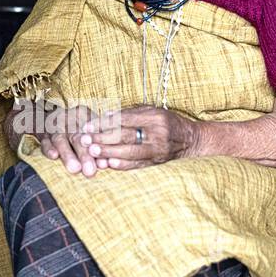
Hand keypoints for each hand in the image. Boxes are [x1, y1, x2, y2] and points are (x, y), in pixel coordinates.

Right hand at [3, 99, 110, 176]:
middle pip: (76, 136)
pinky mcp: (42, 135)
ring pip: (60, 139)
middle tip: (90, 171)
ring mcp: (54, 127)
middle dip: (84, 155)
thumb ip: (97, 143)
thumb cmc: (75, 126)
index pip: (91, 131)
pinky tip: (54, 156)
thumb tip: (105, 163)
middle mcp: (68, 119)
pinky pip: (44, 142)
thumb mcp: (88, 126)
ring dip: (67, 155)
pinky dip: (48, 149)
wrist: (48, 119)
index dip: (97, 147)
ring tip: (75, 169)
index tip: (103, 164)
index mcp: (82, 114)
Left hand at [79, 105, 199, 170]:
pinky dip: (123, 165)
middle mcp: (158, 133)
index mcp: (155, 117)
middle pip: (126, 136)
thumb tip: (106, 117)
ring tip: (91, 152)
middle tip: (84, 140)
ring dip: (108, 152)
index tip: (87, 126)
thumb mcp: (152, 111)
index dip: (104, 123)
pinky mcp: (158, 162)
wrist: (191, 140)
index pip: (125, 119)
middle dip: (102, 138)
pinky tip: (109, 164)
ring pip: (130, 152)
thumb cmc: (168, 122)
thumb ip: (130, 113)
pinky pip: (138, 164)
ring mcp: (159, 150)